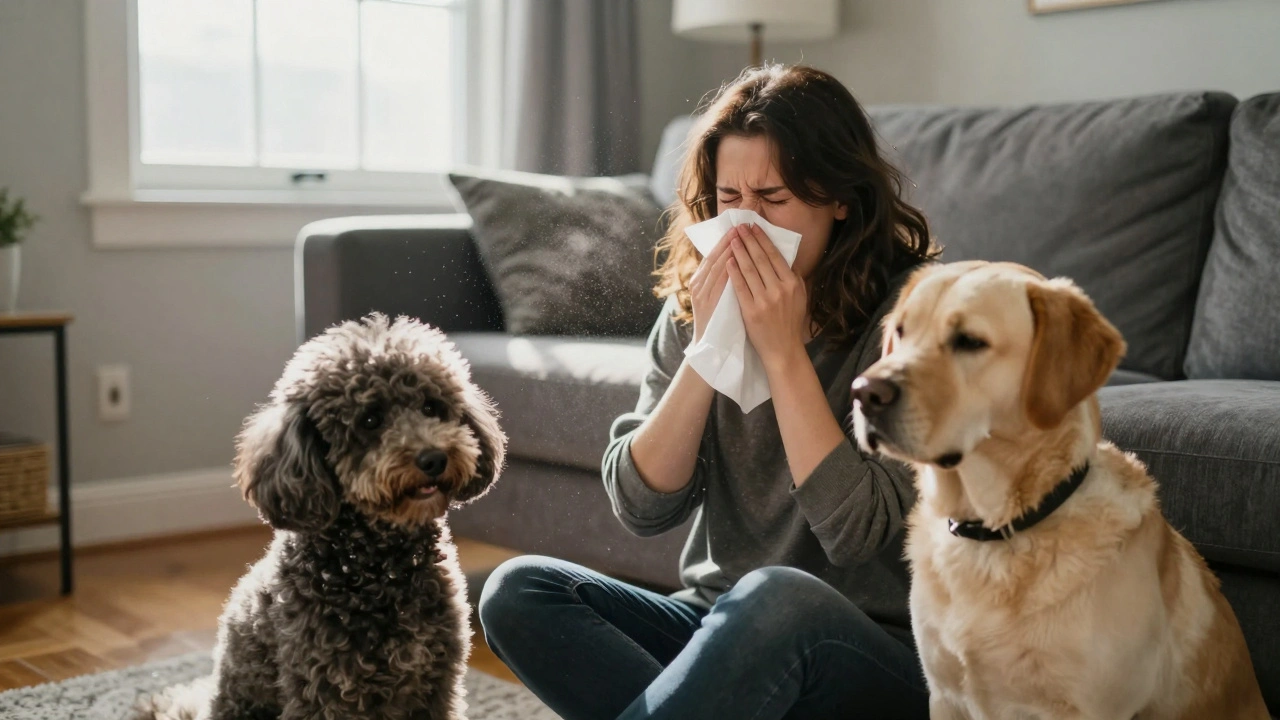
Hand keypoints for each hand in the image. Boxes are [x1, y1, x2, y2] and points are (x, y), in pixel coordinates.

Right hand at [688, 227, 735, 342]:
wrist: (709, 348)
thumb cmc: (718, 322)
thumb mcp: (717, 297)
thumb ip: (723, 280)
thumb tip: (736, 260)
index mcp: (699, 281)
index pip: (714, 256)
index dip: (725, 241)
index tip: (738, 228)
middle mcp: (698, 285)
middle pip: (714, 258)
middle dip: (728, 241)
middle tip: (740, 227)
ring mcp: (701, 295)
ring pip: (715, 268)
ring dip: (728, 251)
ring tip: (740, 237)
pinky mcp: (707, 305)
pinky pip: (718, 284)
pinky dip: (727, 271)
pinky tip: (735, 260)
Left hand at [727, 223, 807, 370]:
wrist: (783, 349)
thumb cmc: (791, 322)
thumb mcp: (800, 297)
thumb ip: (794, 277)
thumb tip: (785, 256)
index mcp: (792, 283)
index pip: (775, 256)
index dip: (762, 240)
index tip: (754, 227)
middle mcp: (780, 289)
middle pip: (760, 259)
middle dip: (748, 240)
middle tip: (739, 227)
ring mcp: (765, 300)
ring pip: (749, 270)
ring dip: (739, 252)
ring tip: (732, 239)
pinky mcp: (751, 311)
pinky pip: (740, 287)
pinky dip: (734, 272)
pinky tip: (728, 260)